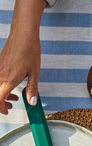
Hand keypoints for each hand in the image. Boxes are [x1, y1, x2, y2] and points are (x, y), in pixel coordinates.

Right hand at [0, 0, 46, 114]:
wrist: (23, 35)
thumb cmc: (30, 51)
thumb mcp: (34, 72)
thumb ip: (32, 89)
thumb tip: (32, 102)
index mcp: (8, 79)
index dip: (0, 108)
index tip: (7, 111)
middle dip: (0, 103)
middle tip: (10, 106)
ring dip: (1, 94)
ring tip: (13, 97)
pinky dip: (0, 85)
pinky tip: (10, 84)